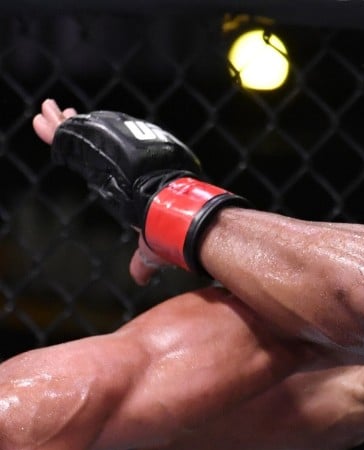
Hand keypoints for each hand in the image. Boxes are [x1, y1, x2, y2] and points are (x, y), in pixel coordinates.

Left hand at [33, 99, 247, 281]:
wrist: (172, 208)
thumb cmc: (164, 226)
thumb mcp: (149, 247)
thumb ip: (141, 260)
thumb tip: (140, 279)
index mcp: (128, 183)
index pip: (104, 166)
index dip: (93, 156)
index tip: (90, 149)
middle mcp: (122, 163)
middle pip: (90, 144)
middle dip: (76, 129)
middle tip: (63, 114)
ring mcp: (113, 150)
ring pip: (80, 135)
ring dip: (61, 124)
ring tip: (49, 109)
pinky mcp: (104, 145)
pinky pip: (70, 134)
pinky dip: (56, 126)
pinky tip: (44, 115)